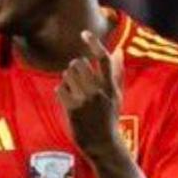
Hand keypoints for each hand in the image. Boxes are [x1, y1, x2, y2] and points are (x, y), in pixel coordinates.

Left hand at [57, 30, 124, 157]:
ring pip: (67, 74)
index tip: (84, 33)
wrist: (102, 144)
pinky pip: (59, 88)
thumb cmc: (109, 118)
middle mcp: (98, 90)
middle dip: (74, 67)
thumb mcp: (117, 95)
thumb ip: (117, 73)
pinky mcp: (72, 108)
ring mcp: (84, 99)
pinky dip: (61, 92)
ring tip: (74, 92)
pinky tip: (67, 101)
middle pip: (79, 62)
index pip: (103, 58)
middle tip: (77, 77)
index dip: (93, 43)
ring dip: (67, 80)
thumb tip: (119, 51)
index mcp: (111, 86)